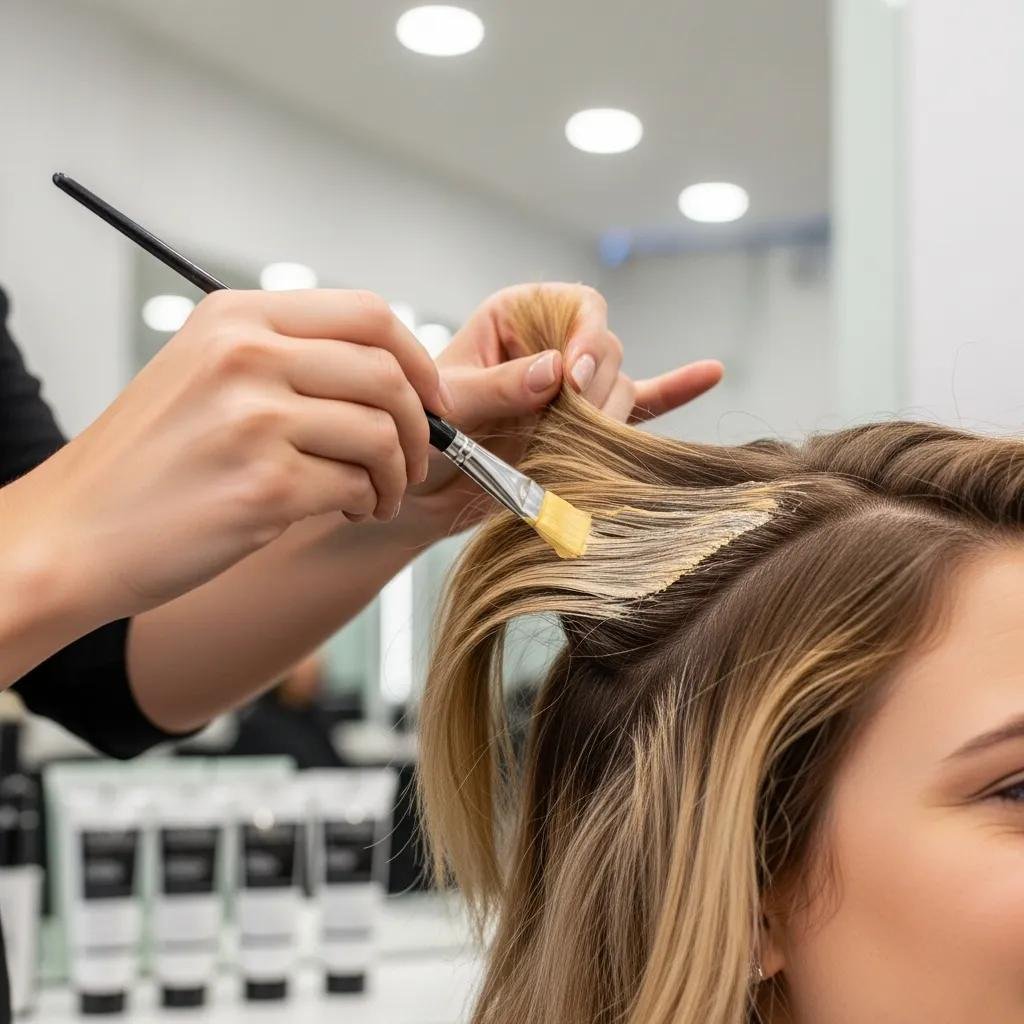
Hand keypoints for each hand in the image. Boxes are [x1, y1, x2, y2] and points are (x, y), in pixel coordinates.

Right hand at [4, 289, 447, 622]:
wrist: (72, 533)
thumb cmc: (148, 461)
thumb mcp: (204, 373)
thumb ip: (287, 356)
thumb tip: (390, 372)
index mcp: (235, 317)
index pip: (369, 313)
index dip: (417, 360)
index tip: (429, 399)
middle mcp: (245, 356)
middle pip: (388, 373)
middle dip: (420, 425)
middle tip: (412, 459)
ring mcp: (253, 420)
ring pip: (381, 434)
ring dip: (396, 474)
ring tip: (375, 495)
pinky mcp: (263, 486)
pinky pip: (357, 486)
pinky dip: (367, 503)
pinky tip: (344, 511)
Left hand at [391, 283, 722, 540]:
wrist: (422, 492)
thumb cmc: (422, 433)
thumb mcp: (450, 405)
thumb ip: (499, 387)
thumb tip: (555, 372)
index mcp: (517, 318)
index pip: (576, 306)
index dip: (584, 337)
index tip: (570, 378)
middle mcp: (553, 345)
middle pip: (606, 350)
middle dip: (593, 390)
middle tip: (564, 426)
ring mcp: (574, 387)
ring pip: (622, 390)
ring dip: (605, 420)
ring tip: (565, 447)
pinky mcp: (588, 427)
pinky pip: (641, 405)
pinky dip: (673, 392)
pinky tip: (710, 373)